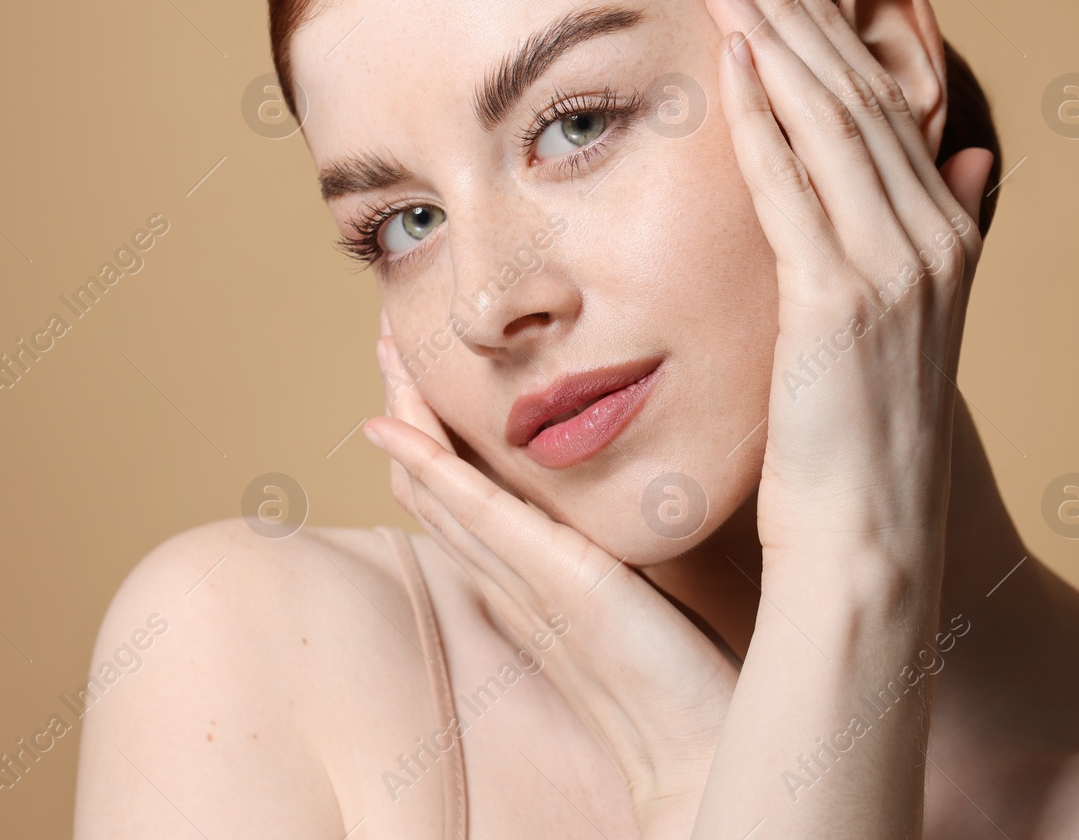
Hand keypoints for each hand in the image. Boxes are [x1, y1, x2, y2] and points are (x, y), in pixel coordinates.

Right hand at [365, 308, 738, 837]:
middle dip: (404, 404)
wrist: (693, 744)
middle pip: (429, 479)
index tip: (422, 361)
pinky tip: (395, 425)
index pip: (457, 487)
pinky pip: (474, 512)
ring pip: (435, 485)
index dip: (430, 424)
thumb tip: (631, 502)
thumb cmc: (679, 675)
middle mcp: (508, 571)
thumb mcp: (638, 587)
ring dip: (404, 413)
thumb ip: (615, 546)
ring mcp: (520, 574)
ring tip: (387, 348)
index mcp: (526, 570)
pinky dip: (430, 465)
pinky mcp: (549, 578)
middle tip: (386, 335)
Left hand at [707, 0, 989, 571]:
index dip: (832, 36)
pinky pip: (792, 184)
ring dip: (776, 37)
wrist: (866, 543)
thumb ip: (934, 235)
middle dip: (799, 13)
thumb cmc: (859, 442)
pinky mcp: (838, 301)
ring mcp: (894, 269)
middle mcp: (932, 241)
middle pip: (860, 96)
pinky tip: (730, 59)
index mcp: (947, 240)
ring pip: (831, 122)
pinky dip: (762, 113)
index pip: (884, 109)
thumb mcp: (906, 327)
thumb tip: (971, 159)